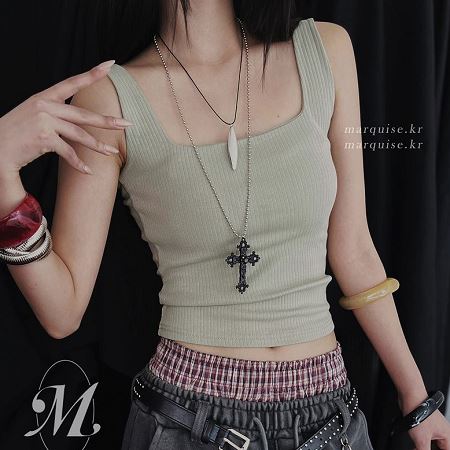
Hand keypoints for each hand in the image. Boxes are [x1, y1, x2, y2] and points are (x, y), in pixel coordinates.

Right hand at [0, 59, 131, 176]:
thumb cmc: (16, 133)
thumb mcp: (34, 115)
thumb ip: (55, 113)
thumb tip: (80, 120)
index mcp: (44, 97)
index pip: (72, 83)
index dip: (92, 74)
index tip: (110, 64)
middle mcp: (45, 106)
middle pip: (83, 114)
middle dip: (107, 120)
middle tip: (128, 123)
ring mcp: (44, 122)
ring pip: (80, 135)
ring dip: (98, 146)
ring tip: (112, 153)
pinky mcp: (43, 139)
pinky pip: (68, 152)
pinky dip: (79, 164)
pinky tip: (89, 171)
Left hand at [398, 391, 449, 448]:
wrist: (410, 396)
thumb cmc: (419, 412)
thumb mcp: (422, 439)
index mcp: (447, 435)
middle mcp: (441, 431)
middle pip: (440, 447)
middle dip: (431, 449)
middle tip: (423, 449)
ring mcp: (432, 426)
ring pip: (431, 442)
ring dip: (424, 446)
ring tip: (417, 448)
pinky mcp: (423, 422)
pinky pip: (423, 436)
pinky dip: (419, 441)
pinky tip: (414, 444)